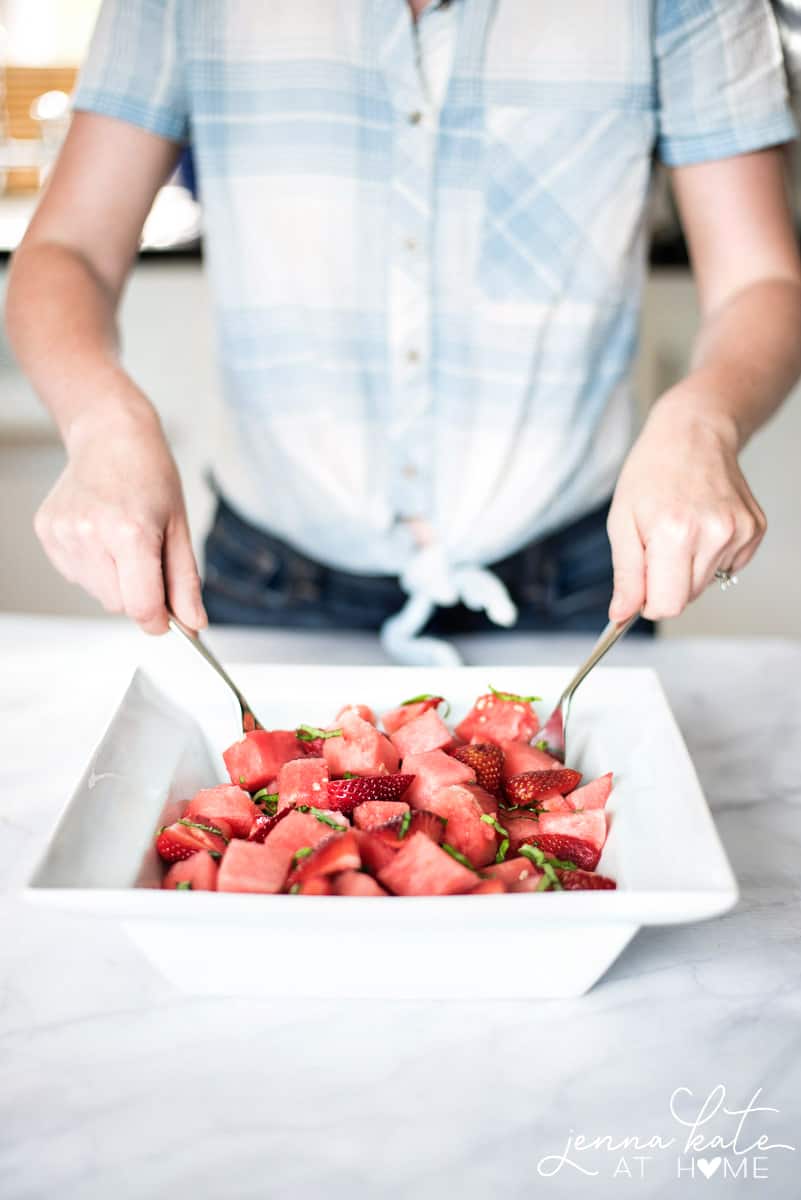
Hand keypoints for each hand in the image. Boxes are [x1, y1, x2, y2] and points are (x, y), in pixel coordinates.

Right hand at [34, 397, 206, 633]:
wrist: (110, 435)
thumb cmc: (149, 474)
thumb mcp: (179, 527)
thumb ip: (185, 581)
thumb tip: (194, 623)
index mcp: (129, 532)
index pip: (141, 607)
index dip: (158, 620)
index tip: (167, 619)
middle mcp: (90, 534)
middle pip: (118, 605)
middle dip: (138, 593)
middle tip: (147, 555)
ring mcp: (64, 533)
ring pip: (96, 593)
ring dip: (114, 580)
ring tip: (122, 539)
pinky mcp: (47, 532)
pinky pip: (76, 575)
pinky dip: (93, 566)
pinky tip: (101, 533)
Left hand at [607, 391, 765, 621]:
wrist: (693, 434)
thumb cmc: (652, 472)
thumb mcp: (621, 522)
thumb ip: (625, 575)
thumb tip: (621, 615)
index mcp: (675, 532)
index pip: (667, 606)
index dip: (648, 604)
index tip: (639, 590)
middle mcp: (713, 533)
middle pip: (686, 598)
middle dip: (665, 583)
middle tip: (656, 546)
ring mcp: (739, 531)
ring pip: (705, 584)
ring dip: (687, 568)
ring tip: (678, 529)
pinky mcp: (754, 530)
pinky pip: (727, 567)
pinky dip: (709, 556)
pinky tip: (700, 525)